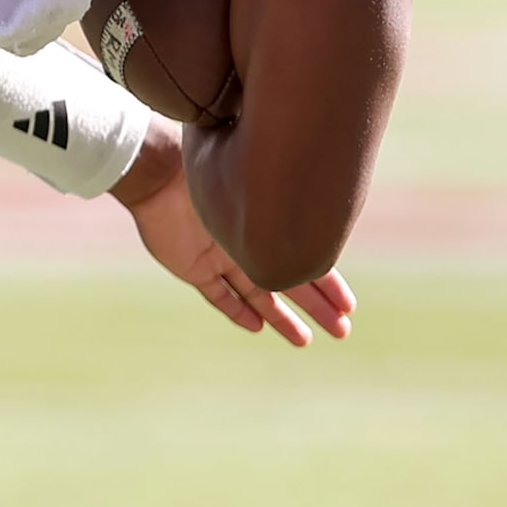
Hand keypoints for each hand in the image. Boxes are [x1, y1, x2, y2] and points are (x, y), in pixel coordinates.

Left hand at [120, 149, 351, 345]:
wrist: (157, 170)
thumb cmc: (203, 165)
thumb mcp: (248, 177)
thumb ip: (280, 189)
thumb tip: (322, 176)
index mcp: (263, 220)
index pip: (303, 258)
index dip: (327, 283)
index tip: (349, 304)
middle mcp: (245, 241)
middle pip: (286, 283)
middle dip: (315, 307)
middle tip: (341, 330)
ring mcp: (219, 256)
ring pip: (256, 295)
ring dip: (280, 318)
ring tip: (305, 341)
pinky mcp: (193, 267)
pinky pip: (218, 296)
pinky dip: (236, 311)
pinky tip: (257, 327)